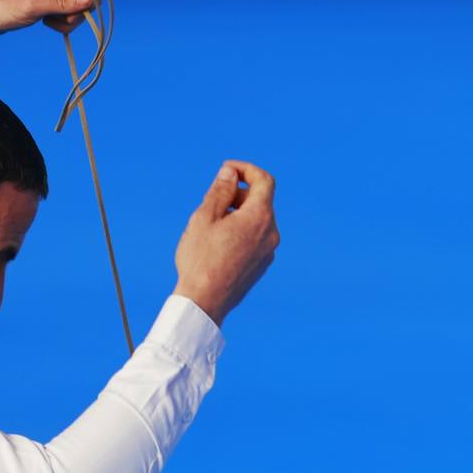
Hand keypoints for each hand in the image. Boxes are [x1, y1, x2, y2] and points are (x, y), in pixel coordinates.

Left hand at [0, 0, 101, 39]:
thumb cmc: (0, 5)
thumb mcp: (32, 5)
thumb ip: (62, 2)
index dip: (89, 0)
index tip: (73, 15)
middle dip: (77, 13)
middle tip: (56, 20)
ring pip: (79, 6)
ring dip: (68, 20)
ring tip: (47, 21)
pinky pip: (68, 12)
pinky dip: (61, 22)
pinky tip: (46, 21)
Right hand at [173, 161, 280, 326]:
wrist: (204, 303)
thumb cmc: (201, 260)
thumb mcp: (204, 217)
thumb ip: (220, 190)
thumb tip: (230, 173)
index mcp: (260, 217)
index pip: (264, 180)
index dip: (246, 169)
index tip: (227, 170)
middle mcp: (271, 234)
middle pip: (260, 201)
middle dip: (238, 194)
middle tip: (212, 201)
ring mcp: (268, 253)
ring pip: (257, 222)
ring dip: (238, 215)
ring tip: (212, 226)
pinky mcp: (260, 268)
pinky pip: (254, 241)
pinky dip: (241, 233)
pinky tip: (218, 245)